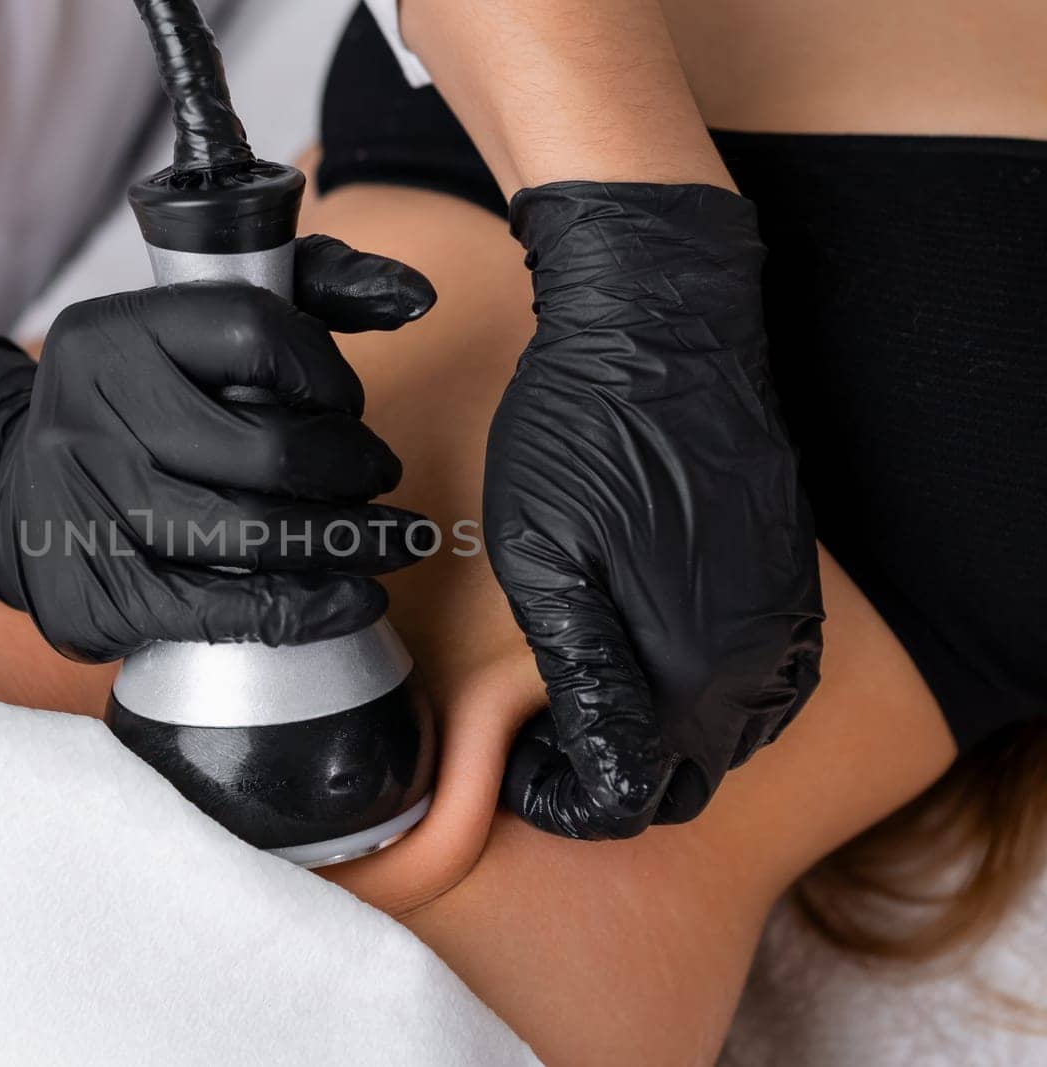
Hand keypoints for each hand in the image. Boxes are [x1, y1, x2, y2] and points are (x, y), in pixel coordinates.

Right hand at [0, 235, 437, 662]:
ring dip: (345, 546)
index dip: (325, 373)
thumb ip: (309, 289)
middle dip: (352, 469)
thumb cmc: (137, 405)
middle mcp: (86, 415)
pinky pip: (220, 613)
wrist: (12, 495)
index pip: (254, 331)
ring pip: (248, 538)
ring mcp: (81, 511)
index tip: (347, 405)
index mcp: (114, 334)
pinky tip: (352, 600)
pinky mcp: (90, 594)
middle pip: (263, 449)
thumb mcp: (197, 324)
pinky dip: (303, 612)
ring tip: (391, 543)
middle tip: (382, 478)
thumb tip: (412, 297)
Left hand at [486, 182, 823, 838]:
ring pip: (723, 737)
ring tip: (583, 691)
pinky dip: (699, 695)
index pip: (630, 802)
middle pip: (684, 780)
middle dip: (610, 777)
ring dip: (656, 740)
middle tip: (540, 733)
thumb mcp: (546, 563)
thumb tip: (604, 785)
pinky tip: (643, 652)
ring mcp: (785, 623)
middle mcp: (757, 665)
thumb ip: (584, 685)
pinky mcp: (790, 585)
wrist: (663, 324)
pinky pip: (755, 684)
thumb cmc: (583, 437)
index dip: (564, 800)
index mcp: (689, 673)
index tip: (516, 765)